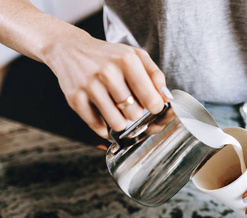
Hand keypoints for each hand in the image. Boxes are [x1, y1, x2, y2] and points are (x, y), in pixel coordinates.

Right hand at [44, 30, 171, 138]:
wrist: (69, 48)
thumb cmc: (107, 55)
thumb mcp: (134, 55)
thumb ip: (155, 74)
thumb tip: (166, 96)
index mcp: (126, 60)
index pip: (150, 98)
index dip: (156, 107)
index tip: (153, 106)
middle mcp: (107, 73)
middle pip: (134, 114)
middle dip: (136, 113)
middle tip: (130, 105)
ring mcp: (89, 86)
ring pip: (117, 123)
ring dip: (121, 122)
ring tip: (118, 111)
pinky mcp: (75, 99)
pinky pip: (97, 126)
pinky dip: (104, 127)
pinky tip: (105, 115)